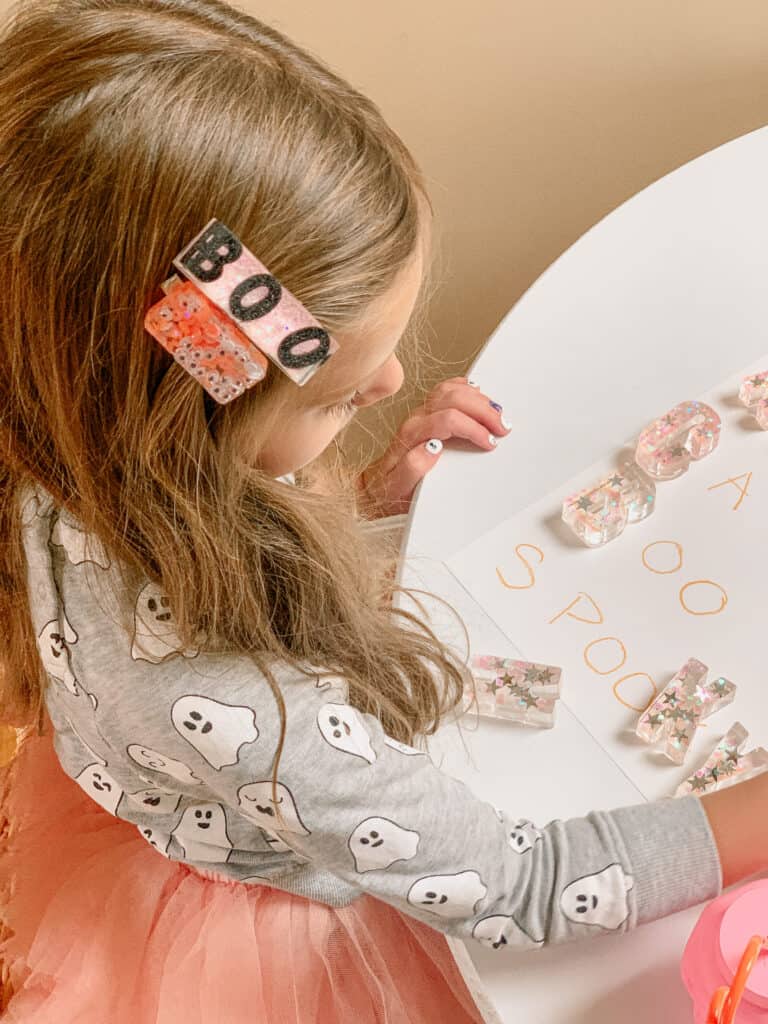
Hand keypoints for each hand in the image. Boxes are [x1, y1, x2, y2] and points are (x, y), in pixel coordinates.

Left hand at [357, 376, 510, 517]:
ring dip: (477, 398)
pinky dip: (464, 388)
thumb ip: (413, 468)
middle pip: (452, 399)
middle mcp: (416, 420)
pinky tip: (477, 393)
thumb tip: (432, 448)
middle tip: (502, 426)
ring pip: (449, 390)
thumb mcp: (399, 488)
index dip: (473, 428)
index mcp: (412, 436)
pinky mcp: (426, 413)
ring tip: (496, 412)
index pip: (448, 419)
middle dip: (482, 410)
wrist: (378, 487)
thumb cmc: (392, 489)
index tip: (490, 442)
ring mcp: (420, 414)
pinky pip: (444, 390)